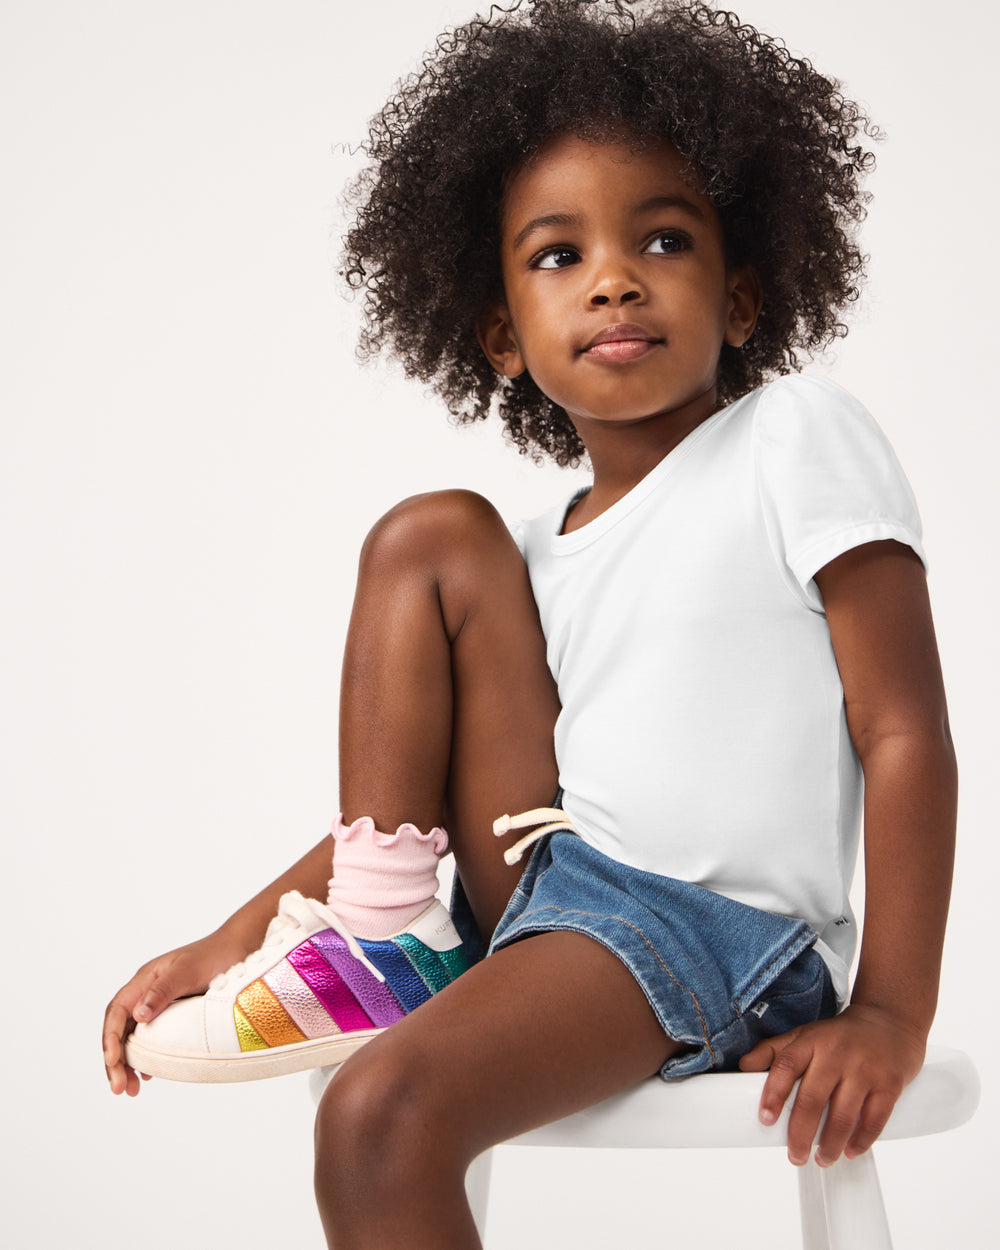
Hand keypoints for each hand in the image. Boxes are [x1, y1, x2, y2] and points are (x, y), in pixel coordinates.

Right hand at [103, 931, 244, 1096]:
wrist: (238, 949)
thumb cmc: (213, 955)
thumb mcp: (187, 971)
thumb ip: (162, 990)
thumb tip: (138, 1016)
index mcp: (145, 980)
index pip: (116, 1012)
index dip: (110, 1038)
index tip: (113, 1061)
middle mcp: (146, 994)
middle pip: (119, 1030)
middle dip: (115, 1060)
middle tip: (120, 1089)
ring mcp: (159, 1005)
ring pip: (133, 1038)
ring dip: (128, 1064)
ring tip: (130, 1089)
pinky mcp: (173, 1015)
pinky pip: (151, 1039)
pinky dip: (145, 1058)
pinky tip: (147, 1074)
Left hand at [738, 1004, 926, 1166]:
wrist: (889, 1022)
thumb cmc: (839, 1036)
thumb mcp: (804, 1035)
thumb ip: (774, 1051)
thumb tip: (742, 1067)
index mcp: (811, 1041)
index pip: (786, 1065)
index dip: (773, 1093)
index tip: (765, 1119)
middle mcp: (837, 1053)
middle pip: (813, 1098)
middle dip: (801, 1133)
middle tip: (794, 1156)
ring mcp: (865, 1069)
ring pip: (843, 1114)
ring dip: (830, 1144)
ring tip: (821, 1159)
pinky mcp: (889, 1084)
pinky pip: (874, 1119)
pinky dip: (861, 1140)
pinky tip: (850, 1150)